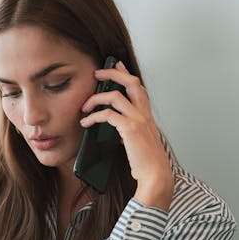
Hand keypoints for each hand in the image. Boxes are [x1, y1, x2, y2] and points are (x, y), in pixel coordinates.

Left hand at [80, 60, 173, 209]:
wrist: (155, 175)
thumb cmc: (147, 163)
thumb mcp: (138, 142)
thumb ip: (129, 132)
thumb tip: (116, 132)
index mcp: (147, 115)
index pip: (138, 87)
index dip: (127, 73)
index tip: (117, 65)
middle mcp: (144, 114)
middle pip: (131, 82)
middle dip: (113, 73)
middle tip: (97, 73)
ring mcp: (138, 120)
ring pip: (115, 96)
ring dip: (96, 98)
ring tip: (84, 106)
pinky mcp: (130, 129)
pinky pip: (107, 115)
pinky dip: (94, 116)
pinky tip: (86, 122)